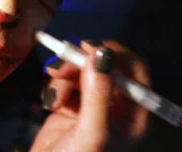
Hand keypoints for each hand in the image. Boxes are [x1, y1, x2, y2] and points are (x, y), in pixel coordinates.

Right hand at [31, 41, 149, 151]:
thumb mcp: (92, 132)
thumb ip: (98, 94)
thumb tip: (99, 52)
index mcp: (133, 113)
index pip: (133, 70)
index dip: (114, 55)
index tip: (88, 49)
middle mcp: (115, 106)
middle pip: (103, 65)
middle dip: (80, 63)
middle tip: (59, 68)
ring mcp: (91, 104)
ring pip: (80, 70)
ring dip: (63, 76)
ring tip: (51, 97)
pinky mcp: (69, 105)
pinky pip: (63, 81)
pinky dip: (53, 86)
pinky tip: (48, 103)